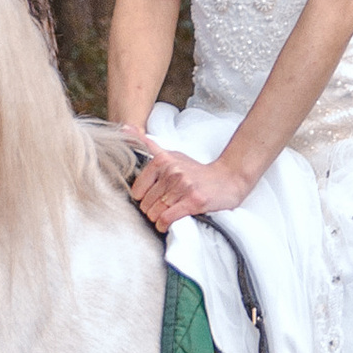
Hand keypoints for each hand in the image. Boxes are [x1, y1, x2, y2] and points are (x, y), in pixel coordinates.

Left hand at [126, 137, 249, 235]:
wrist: (228, 179)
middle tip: (161, 209)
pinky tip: (168, 224)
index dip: (143, 199)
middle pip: (146, 204)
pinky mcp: (193, 201)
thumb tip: (124, 127)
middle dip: (151, 210)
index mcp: (163, 160)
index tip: (151, 199)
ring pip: (155, 212)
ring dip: (158, 219)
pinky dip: (164, 225)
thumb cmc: (197, 172)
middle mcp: (172, 172)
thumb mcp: (173, 155)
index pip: (137, 189)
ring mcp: (183, 186)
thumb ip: (149, 145)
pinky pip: (167, 218)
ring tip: (166, 216)